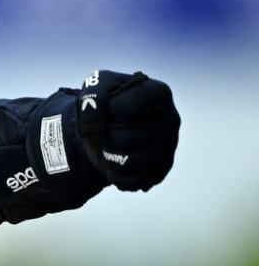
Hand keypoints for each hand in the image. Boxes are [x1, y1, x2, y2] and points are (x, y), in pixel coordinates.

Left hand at [76, 70, 178, 190]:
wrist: (108, 129)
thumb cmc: (107, 104)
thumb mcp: (97, 85)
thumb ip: (94, 93)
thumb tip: (96, 117)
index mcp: (159, 93)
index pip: (127, 105)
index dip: (107, 108)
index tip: (108, 107)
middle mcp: (171, 120)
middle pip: (122, 137)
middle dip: (104, 135)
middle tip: (108, 129)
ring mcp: (168, 148)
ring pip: (126, 161)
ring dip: (108, 155)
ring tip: (112, 145)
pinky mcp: (161, 172)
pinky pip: (129, 181)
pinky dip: (114, 174)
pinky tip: (118, 162)